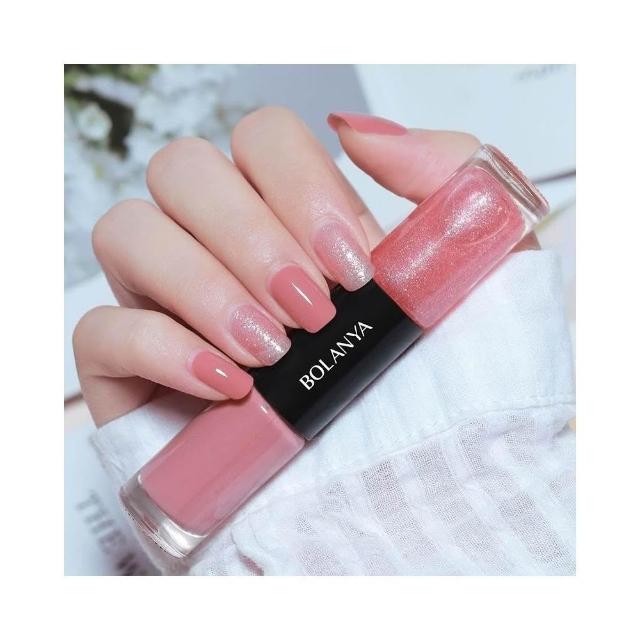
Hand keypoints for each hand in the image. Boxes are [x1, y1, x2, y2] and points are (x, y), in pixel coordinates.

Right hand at [73, 109, 487, 425]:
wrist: (398, 485)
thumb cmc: (434, 378)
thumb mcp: (466, 272)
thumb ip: (440, 177)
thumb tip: (356, 131)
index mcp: (284, 212)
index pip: (261, 139)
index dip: (301, 187)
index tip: (353, 266)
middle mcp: (215, 243)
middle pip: (183, 170)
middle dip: (251, 237)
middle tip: (313, 311)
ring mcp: (163, 300)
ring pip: (127, 231)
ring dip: (204, 285)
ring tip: (270, 350)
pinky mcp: (128, 371)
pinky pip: (101, 330)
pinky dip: (160, 347)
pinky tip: (226, 384)